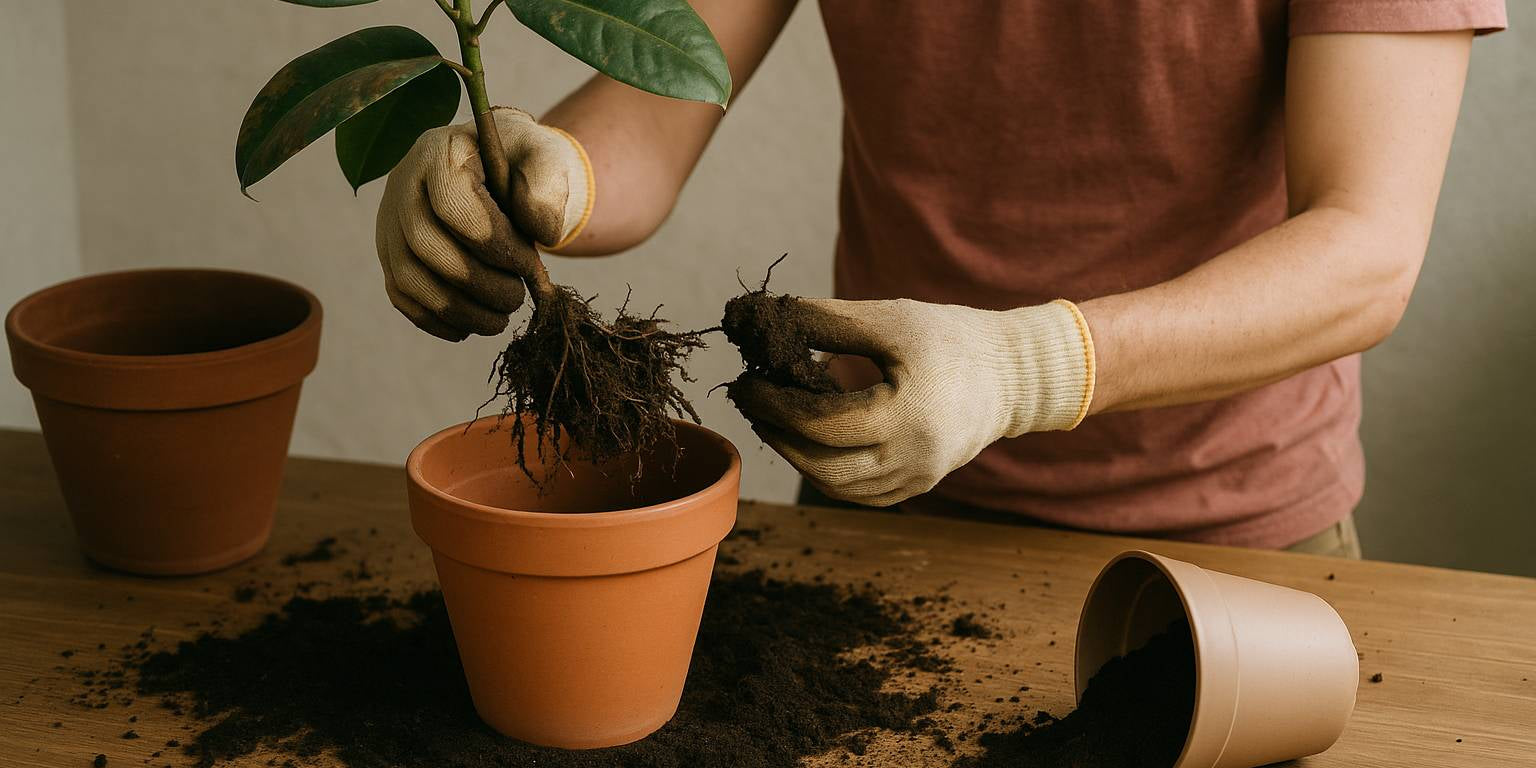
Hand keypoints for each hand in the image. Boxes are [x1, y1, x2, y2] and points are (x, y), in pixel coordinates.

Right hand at [375, 107, 592, 340]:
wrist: (503, 171)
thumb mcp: (545, 159)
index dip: (494, 243)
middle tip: (517, 297)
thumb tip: (539, 234)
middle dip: (478, 283)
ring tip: (500, 318)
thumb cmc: (524, 164)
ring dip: (458, 310)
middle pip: (425, 244)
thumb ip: (547, 188)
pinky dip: (437, 320)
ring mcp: (391, 221)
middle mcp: (403, 184)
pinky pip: (402, 296)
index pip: (452, 203)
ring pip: (408, 277)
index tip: (530, 264)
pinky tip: (472, 326)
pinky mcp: (391, 253)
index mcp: (440, 151)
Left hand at [731, 297, 1094, 505]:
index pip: (821, 423)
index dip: (775, 404)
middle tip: (751, 399)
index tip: (748, 379)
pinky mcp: (916, 488)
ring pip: (836, 487)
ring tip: (772, 417)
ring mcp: (916, 481)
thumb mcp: (891, 319)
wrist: (1014, 375)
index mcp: (908, 416)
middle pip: (822, 466)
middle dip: (776, 433)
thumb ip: (827, 321)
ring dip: (796, 455)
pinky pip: (858, 493)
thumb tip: (766, 319)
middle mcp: (913, 460)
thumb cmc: (951, 338)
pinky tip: (806, 438)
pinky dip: (825, 470)